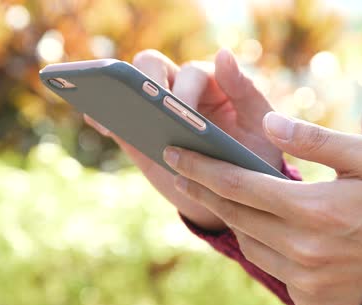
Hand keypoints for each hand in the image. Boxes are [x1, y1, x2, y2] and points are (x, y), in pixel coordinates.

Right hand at [86, 49, 281, 230]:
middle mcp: (182, 89)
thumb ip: (246, 91)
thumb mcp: (260, 126)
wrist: (236, 195)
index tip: (182, 116)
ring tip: (113, 108)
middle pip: (152, 66)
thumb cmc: (253, 156)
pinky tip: (101, 123)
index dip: (184, 92)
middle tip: (150, 113)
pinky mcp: (139, 133)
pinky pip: (117, 119)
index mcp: (213, 83)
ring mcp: (157, 110)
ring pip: (129, 86)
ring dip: (120, 93)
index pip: (191, 73)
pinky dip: (106, 116)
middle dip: (147, 85)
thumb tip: (222, 53)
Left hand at [162, 112, 361, 304]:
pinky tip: (262, 227)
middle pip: (235, 215)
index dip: (202, 167)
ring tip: (223, 193)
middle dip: (203, 189)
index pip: (239, 185)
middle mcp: (304, 249)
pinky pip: (269, 267)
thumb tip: (267, 123)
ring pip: (248, 243)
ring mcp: (305, 279)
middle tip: (181, 170)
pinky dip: (260, 244)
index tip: (176, 153)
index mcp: (315, 210)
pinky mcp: (308, 299)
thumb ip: (315, 139)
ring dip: (232, 217)